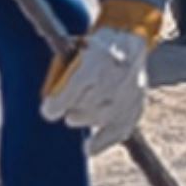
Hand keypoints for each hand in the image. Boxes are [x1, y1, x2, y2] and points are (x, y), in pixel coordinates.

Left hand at [41, 27, 147, 153]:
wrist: (126, 37)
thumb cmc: (93, 47)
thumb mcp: (73, 51)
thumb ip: (60, 77)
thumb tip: (50, 110)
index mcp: (96, 59)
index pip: (73, 90)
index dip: (57, 104)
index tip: (48, 111)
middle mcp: (115, 76)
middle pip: (85, 108)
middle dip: (73, 110)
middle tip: (69, 110)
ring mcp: (129, 91)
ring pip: (101, 118)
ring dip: (86, 118)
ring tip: (79, 115)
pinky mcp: (138, 102)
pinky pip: (120, 129)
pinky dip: (104, 140)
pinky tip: (90, 148)